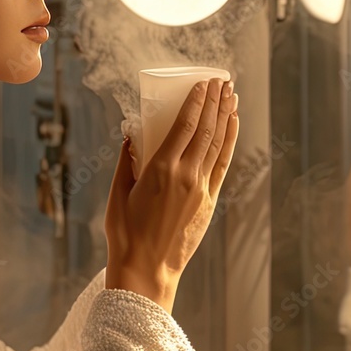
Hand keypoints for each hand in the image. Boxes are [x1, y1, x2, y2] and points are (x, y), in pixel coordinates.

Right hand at [104, 78, 239, 309]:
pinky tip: (232, 126)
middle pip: (206, 130)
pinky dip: (229, 143)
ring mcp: (200, 189)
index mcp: (160, 170)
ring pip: (217, 144)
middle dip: (215, 102)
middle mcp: (185, 176)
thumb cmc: (126, 234)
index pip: (185, 126)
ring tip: (231, 95)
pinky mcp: (208, 203)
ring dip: (225, 117)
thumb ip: (126, 161)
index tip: (203, 84)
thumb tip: (131, 136)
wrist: (147, 270)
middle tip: (222, 80)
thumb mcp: (117, 194)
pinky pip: (222, 165)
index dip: (196, 102)